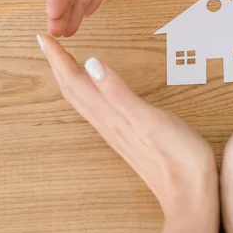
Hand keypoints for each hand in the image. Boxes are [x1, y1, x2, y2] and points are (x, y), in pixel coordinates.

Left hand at [36, 36, 219, 232]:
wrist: (189, 193)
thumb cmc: (177, 157)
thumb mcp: (148, 119)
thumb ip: (119, 92)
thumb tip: (91, 64)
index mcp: (110, 115)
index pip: (75, 82)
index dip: (58, 59)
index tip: (43, 38)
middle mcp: (108, 124)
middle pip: (73, 91)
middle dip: (59, 66)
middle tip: (48, 45)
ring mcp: (117, 131)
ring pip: (83, 102)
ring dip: (70, 79)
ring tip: (64, 63)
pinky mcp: (129, 136)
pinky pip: (97, 110)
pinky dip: (88, 94)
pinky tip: (96, 93)